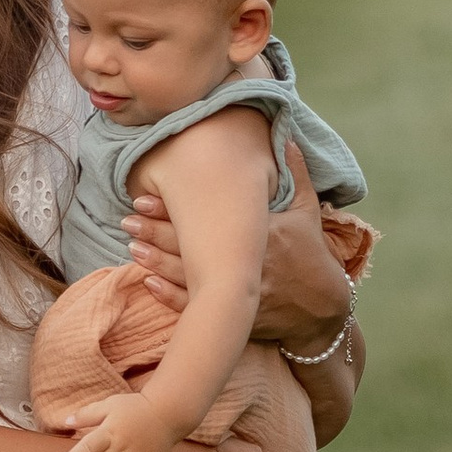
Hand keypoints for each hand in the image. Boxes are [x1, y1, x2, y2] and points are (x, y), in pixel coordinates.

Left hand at [124, 145, 352, 355]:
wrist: (323, 310)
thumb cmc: (313, 256)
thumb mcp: (308, 212)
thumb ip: (296, 174)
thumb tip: (285, 136)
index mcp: (262, 233)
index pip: (210, 217)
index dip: (176, 209)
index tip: (146, 198)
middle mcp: (247, 263)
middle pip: (193, 246)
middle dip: (157, 233)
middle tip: (128, 220)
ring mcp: (240, 292)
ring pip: (189, 277)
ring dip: (157, 262)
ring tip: (131, 247)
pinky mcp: (234, 315)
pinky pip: (197, 308)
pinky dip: (170, 297)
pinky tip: (148, 283)